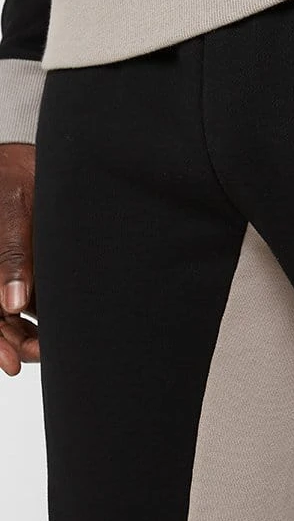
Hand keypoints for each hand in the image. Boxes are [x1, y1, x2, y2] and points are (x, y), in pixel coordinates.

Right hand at [0, 143, 38, 374]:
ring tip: (49, 350)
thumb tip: (13, 303)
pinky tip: (56, 334)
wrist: (33, 159)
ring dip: (29, 339)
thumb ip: (12, 254)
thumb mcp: (14, 210)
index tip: (13, 361)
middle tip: (36, 359)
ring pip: (13, 320)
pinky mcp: (29, 274)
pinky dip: (42, 324)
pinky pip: (32, 306)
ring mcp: (10, 276)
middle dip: (13, 345)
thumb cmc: (14, 176)